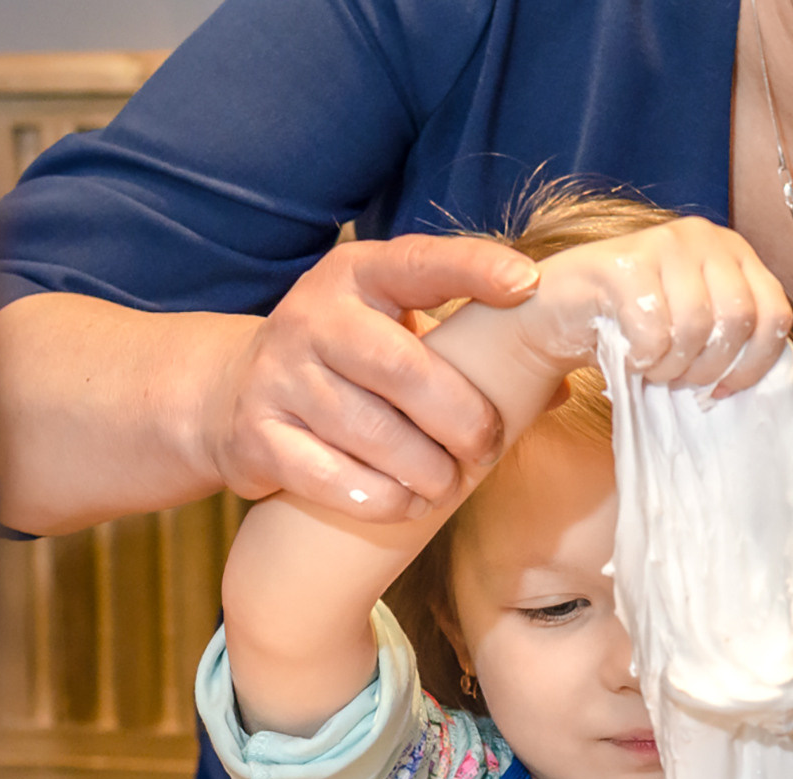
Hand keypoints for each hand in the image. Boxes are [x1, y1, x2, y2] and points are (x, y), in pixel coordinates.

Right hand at [201, 233, 540, 522]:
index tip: (528, 286)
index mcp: (357, 276)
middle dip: (463, 417)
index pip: (421, 262)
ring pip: (373, 434)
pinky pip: (335, 480)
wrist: (228, 394)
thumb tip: (564, 380)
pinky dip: (384, 500)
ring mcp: (280, 376)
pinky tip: (406, 502)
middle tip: (487, 446)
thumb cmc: (346, 364)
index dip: (475, 270)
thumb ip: (470, 348)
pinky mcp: (258, 435)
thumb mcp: (395, 332)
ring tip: (448, 483)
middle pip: (404, 368)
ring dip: (428, 471)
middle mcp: (313, 316)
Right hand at [512, 217, 792, 395]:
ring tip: (653, 368)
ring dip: (673, 367)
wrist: (558, 311)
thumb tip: (759, 380)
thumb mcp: (695, 329)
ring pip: (697, 327)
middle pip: (738, 321)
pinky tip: (631, 357)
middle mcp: (704, 237)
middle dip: (708, 367)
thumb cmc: (631, 327)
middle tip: (679, 379)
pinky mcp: (624, 260)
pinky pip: (655, 331)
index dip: (754, 364)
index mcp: (734, 253)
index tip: (724, 389)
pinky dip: (644, 360)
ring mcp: (664, 242)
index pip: (775, 314)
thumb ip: (730, 337)